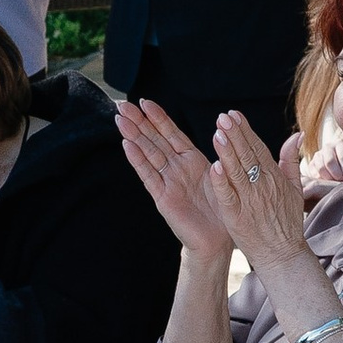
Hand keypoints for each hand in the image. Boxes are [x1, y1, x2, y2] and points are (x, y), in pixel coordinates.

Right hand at [117, 96, 231, 261]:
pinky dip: (138, 161)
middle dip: (138, 122)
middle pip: (154, 140)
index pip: (172, 134)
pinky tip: (127, 145)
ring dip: (134, 136)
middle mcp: (177, 169)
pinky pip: (149, 176)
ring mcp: (168, 182)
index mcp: (192, 161)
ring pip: (148, 154)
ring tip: (120, 120)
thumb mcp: (223, 177)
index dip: (158, 117)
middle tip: (121, 105)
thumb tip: (223, 131)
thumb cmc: (222, 210)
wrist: (217, 241)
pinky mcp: (163, 198)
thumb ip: (219, 156)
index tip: (145, 101)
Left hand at [207, 116, 308, 277]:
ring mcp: (249, 201)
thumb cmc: (287, 221)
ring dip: (227, 152)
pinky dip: (221, 182)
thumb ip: (291, 161)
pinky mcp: (236, 216)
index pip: (258, 149)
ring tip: (217, 133)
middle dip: (235, 134)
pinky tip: (214, 166)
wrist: (282, 254)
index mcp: (274, 178)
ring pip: (237, 172)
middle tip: (223, 116)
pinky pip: (228, 196)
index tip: (234, 114)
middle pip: (247, 156)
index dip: (245, 131)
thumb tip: (297, 135)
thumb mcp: (295, 188)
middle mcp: (262, 186)